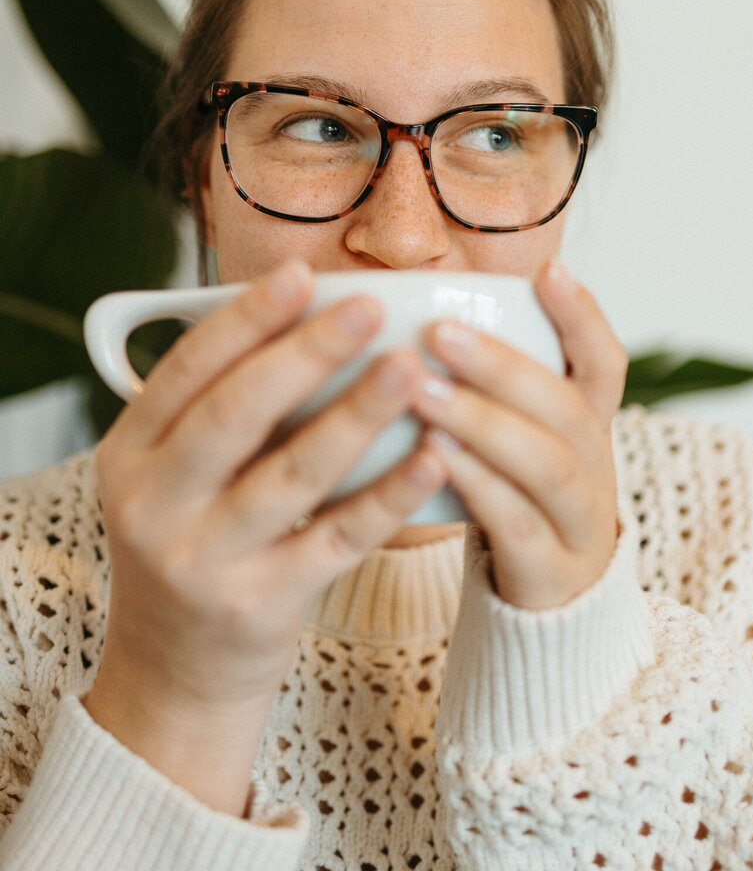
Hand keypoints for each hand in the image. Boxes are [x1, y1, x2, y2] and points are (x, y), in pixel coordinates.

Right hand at [83, 260, 446, 812]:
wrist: (173, 670)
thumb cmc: (192, 542)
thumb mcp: (170, 475)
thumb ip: (218, 410)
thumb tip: (307, 322)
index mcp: (130, 453)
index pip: (188, 369)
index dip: (247, 319)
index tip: (303, 275)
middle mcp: (155, 504)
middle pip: (238, 413)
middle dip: (307, 352)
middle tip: (370, 306)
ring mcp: (205, 560)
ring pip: (294, 473)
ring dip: (357, 413)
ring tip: (410, 366)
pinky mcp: (261, 604)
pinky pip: (338, 539)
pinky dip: (388, 494)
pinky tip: (431, 455)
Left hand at [411, 259, 625, 611]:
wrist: (544, 609)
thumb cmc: (511, 499)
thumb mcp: (517, 439)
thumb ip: (489, 387)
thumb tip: (412, 312)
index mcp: (590, 425)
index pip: (604, 361)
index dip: (582, 316)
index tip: (548, 269)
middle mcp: (597, 467)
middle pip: (567, 407)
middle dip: (503, 366)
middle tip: (441, 332)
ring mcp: (580, 522)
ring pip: (547, 464)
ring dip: (484, 420)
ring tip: (423, 391)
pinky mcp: (551, 571)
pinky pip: (518, 523)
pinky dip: (478, 483)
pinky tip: (434, 454)